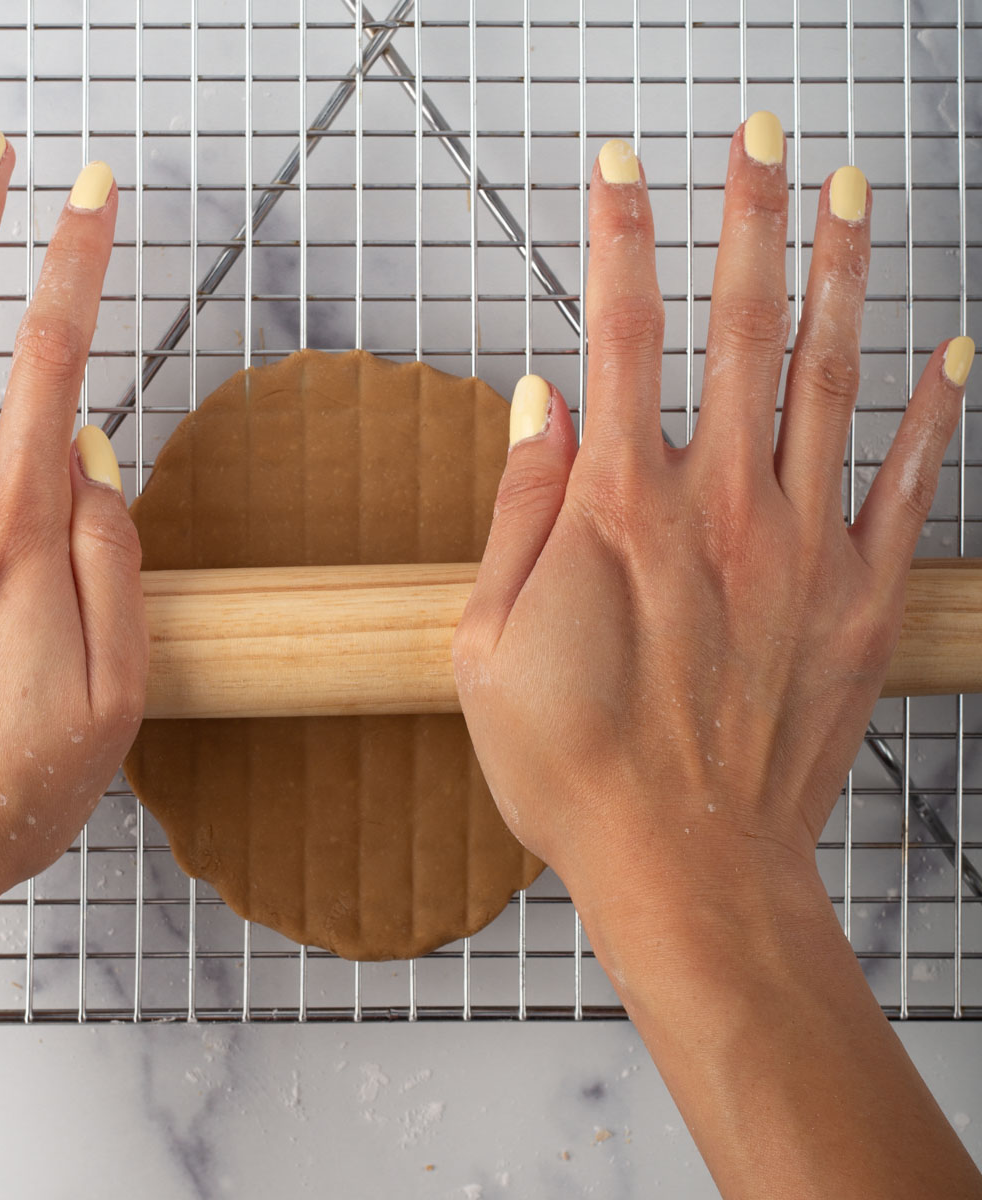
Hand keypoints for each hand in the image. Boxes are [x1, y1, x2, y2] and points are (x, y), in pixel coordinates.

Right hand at [453, 117, 980, 1197]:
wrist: (685, 867)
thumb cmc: (571, 766)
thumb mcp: (487, 644)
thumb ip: (520, 511)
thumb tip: (541, 403)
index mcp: (621, 515)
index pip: (620, 339)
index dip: (620, 241)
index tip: (621, 167)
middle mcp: (720, 511)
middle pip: (742, 333)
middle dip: (749, 222)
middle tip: (760, 138)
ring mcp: (801, 552)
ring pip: (833, 383)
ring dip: (841, 279)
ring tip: (850, 196)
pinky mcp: (859, 603)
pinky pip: (908, 487)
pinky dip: (933, 413)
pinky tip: (952, 350)